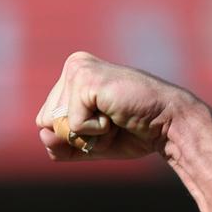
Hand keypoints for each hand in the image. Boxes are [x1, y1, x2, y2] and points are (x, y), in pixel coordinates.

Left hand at [35, 51, 198, 161]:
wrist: (168, 125)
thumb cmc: (131, 132)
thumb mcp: (86, 145)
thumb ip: (58, 145)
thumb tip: (44, 132)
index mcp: (70, 76)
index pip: (44, 122)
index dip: (71, 136)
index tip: (103, 123)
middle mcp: (73, 66)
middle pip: (46, 122)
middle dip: (78, 135)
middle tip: (111, 121)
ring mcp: (79, 69)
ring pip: (58, 124)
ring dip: (89, 133)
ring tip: (115, 117)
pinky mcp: (86, 80)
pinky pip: (73, 124)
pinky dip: (96, 131)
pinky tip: (116, 114)